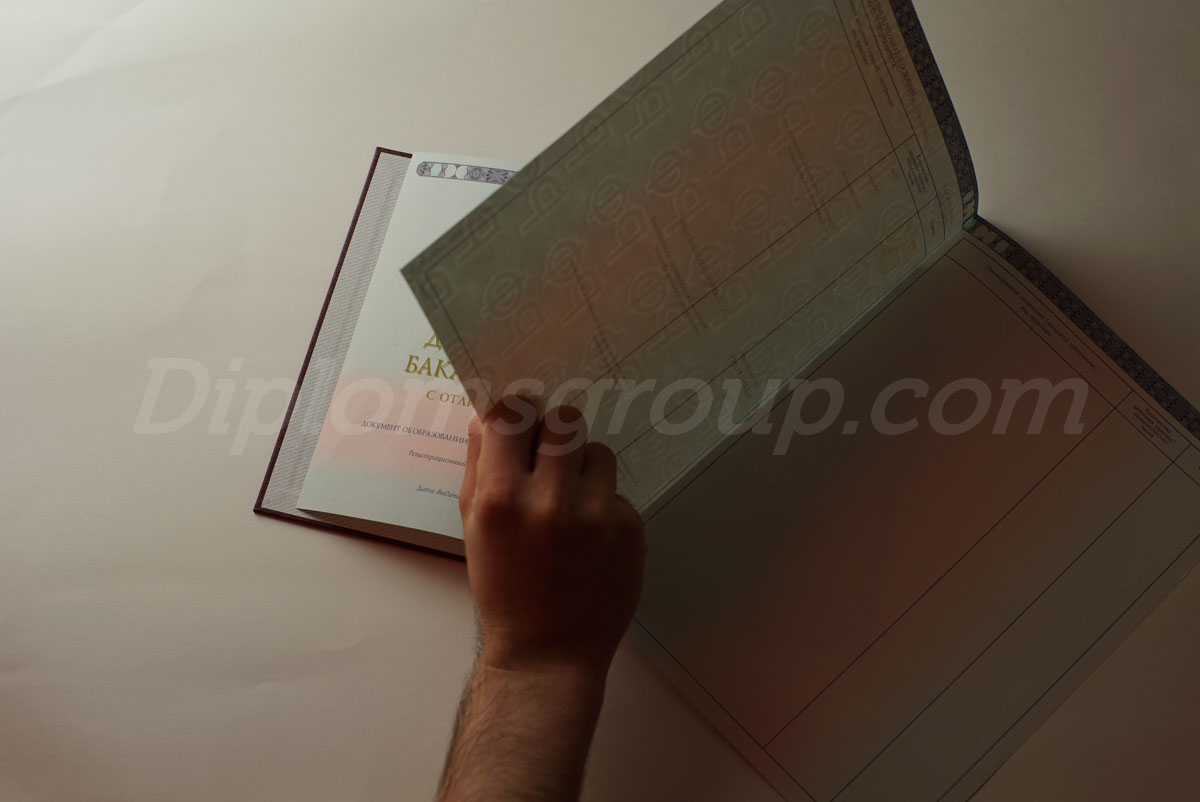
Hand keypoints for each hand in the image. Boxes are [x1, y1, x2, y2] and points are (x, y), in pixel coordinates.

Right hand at [458, 395, 646, 678]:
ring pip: (598, 451)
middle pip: (564, 419)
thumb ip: (478, 465)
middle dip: (555, 433)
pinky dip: (604, 506)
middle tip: (550, 458)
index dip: (518, 408)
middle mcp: (550, 501)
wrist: (547, 652)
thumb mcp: (474, 527)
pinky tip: (590, 540)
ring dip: (584, 468)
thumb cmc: (503, 588)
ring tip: (570, 505)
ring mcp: (596, 515)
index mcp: (501, 498)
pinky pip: (617, 491)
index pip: (513, 413)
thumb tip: (487, 414)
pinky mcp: (631, 529)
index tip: (522, 415)